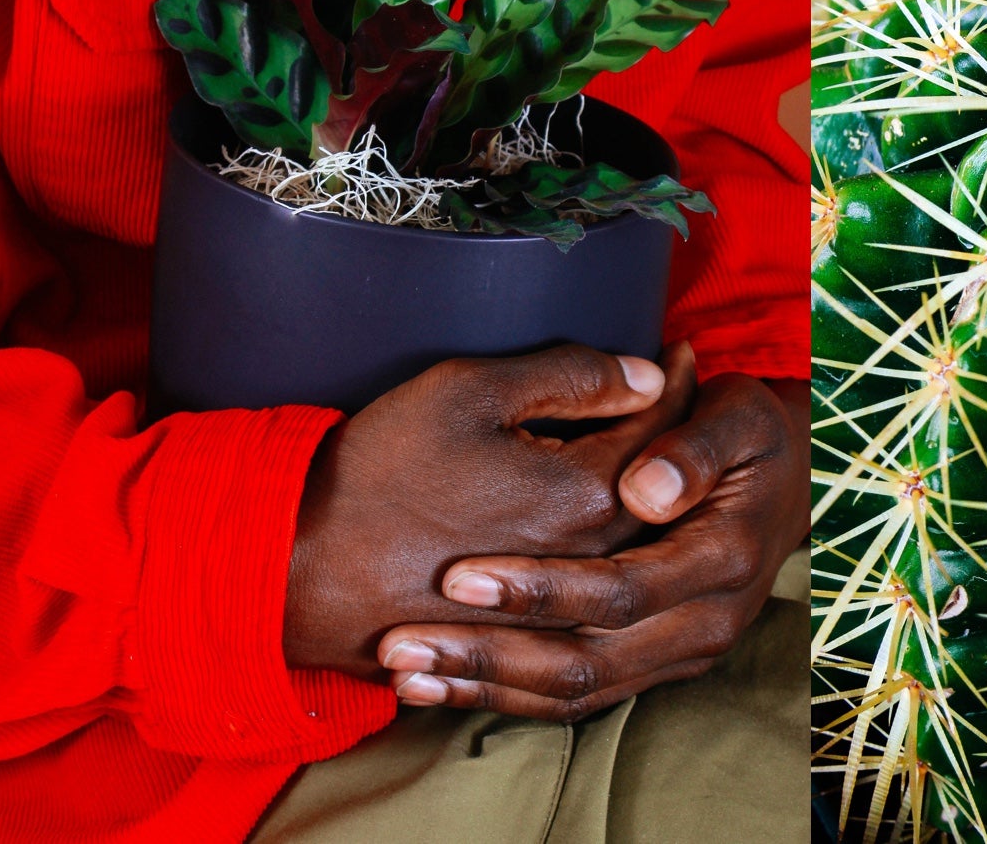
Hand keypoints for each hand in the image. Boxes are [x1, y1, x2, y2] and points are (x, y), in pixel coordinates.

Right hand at [283, 344, 692, 679]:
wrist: (300, 571)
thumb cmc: (379, 471)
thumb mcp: (468, 393)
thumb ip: (568, 376)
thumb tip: (647, 376)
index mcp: (583, 497)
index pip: (663, 431)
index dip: (679, 384)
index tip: (686, 355)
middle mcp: (586, 559)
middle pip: (661, 492)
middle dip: (678, 439)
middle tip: (681, 396)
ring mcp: (559, 604)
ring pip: (635, 546)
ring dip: (655, 495)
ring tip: (657, 450)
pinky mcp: (527, 631)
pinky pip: (596, 588)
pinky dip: (617, 549)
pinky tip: (614, 519)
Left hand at [375, 357, 810, 720]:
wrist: (785, 476)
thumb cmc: (745, 433)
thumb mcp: (737, 414)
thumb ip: (692, 447)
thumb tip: (642, 489)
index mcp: (722, 560)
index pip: (619, 591)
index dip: (539, 588)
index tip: (459, 574)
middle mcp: (705, 623)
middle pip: (586, 662)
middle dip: (488, 655)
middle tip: (403, 644)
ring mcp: (679, 653)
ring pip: (575, 693)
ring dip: (486, 685)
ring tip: (406, 671)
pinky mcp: (653, 664)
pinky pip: (577, 699)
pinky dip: (506, 696)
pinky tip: (441, 687)